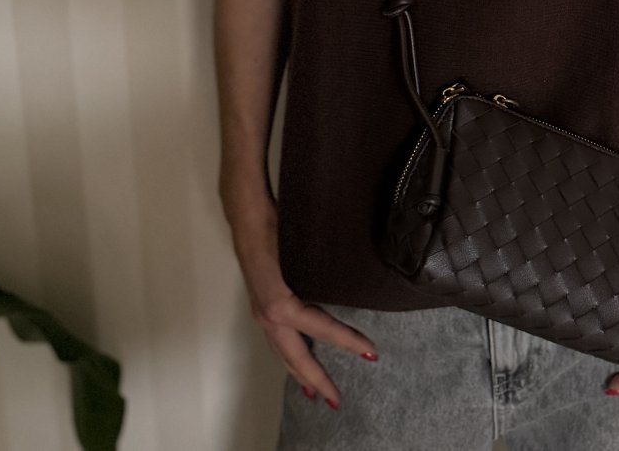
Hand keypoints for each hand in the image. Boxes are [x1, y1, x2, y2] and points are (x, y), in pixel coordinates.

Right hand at [230, 196, 380, 410]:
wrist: (247, 217)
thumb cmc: (276, 228)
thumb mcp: (302, 252)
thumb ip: (321, 273)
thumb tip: (353, 283)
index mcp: (281, 305)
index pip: (322, 329)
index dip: (348, 342)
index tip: (371, 354)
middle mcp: (269, 315)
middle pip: (296, 357)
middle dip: (317, 379)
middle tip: (336, 401)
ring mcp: (262, 313)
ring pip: (283, 352)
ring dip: (299, 373)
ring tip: (314, 390)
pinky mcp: (260, 306)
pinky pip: (276, 340)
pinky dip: (287, 355)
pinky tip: (296, 357)